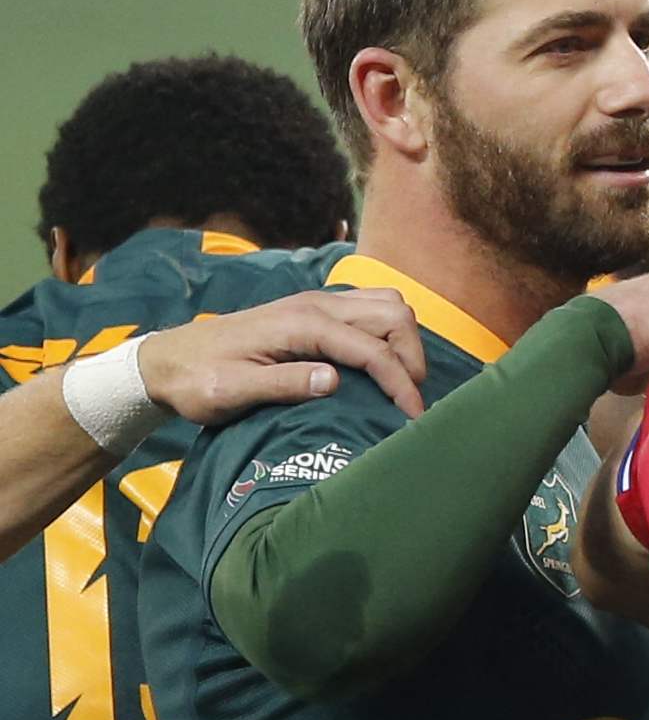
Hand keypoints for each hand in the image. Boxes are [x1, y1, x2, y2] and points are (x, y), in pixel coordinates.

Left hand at [136, 286, 424, 423]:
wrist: (165, 361)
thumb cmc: (196, 381)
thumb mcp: (231, 392)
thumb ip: (282, 384)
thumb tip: (334, 380)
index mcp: (299, 324)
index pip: (372, 348)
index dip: (400, 383)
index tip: (412, 418)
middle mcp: (315, 304)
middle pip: (394, 313)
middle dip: (412, 355)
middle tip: (409, 398)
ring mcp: (316, 302)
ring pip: (387, 304)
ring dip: (404, 340)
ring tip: (400, 380)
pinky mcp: (314, 309)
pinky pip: (370, 306)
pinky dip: (389, 330)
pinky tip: (380, 361)